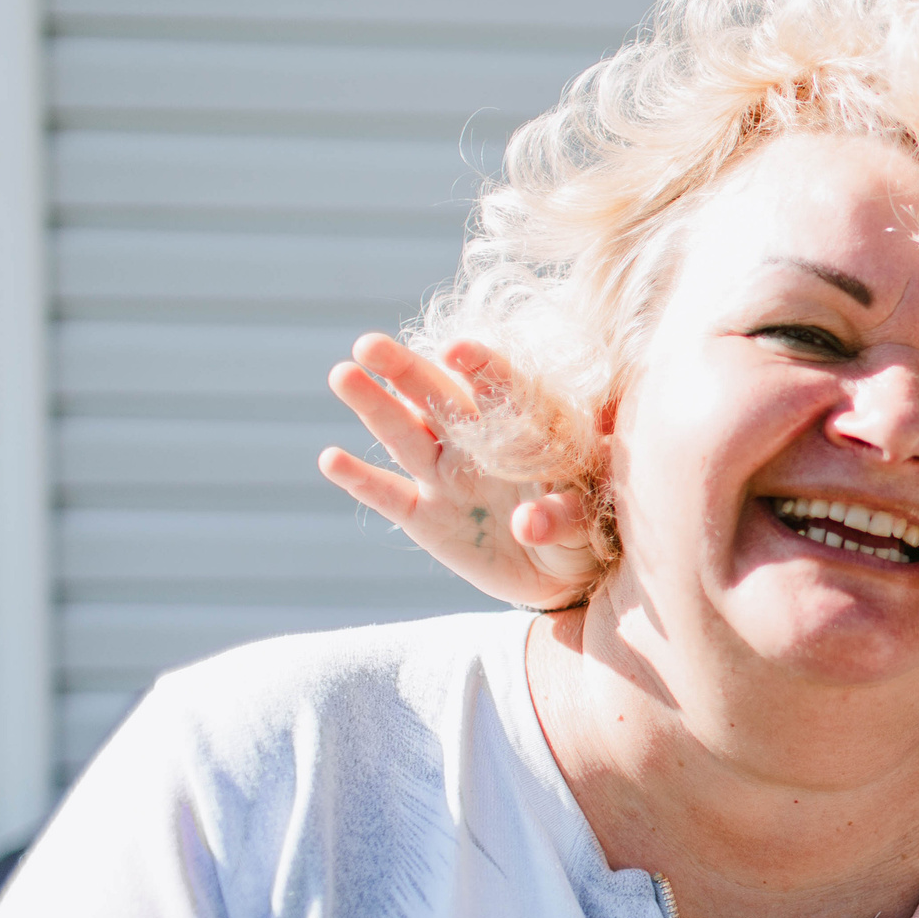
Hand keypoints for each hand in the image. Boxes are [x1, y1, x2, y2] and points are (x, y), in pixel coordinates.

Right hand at [318, 333, 596, 608]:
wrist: (562, 573)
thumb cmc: (587, 529)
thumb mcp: (587, 520)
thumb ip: (561, 516)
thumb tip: (529, 523)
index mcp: (525, 428)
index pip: (503, 389)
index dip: (483, 368)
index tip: (458, 350)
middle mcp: (476, 443)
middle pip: (437, 397)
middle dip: (406, 369)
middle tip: (369, 344)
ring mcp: (446, 476)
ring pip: (404, 433)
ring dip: (374, 405)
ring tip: (343, 374)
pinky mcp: (424, 516)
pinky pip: (388, 495)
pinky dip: (360, 479)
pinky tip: (331, 459)